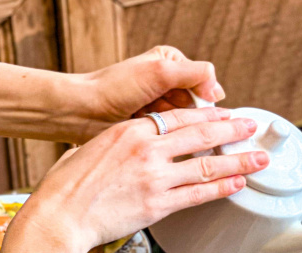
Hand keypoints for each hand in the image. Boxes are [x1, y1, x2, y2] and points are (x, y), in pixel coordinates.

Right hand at [0, 107, 268, 252]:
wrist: (60, 216)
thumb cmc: (68, 184)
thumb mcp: (93, 146)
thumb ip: (123, 140)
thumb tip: (138, 139)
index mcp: (131, 131)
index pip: (180, 117)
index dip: (208, 116)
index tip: (227, 115)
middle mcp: (148, 151)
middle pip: (201, 136)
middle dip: (233, 131)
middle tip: (253, 127)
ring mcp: (156, 179)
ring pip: (208, 167)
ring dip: (239, 162)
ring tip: (259, 160)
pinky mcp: (159, 206)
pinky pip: (199, 195)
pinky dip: (222, 189)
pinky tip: (239, 184)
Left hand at [80, 46, 224, 140]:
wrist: (82, 112)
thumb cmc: (114, 87)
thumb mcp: (158, 72)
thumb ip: (194, 74)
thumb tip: (219, 92)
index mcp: (173, 63)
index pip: (205, 83)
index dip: (204, 98)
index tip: (194, 106)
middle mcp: (170, 84)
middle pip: (199, 105)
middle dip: (189, 115)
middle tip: (173, 118)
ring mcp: (163, 107)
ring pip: (189, 123)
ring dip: (179, 129)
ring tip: (161, 128)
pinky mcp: (156, 126)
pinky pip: (176, 135)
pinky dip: (171, 139)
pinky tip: (162, 140)